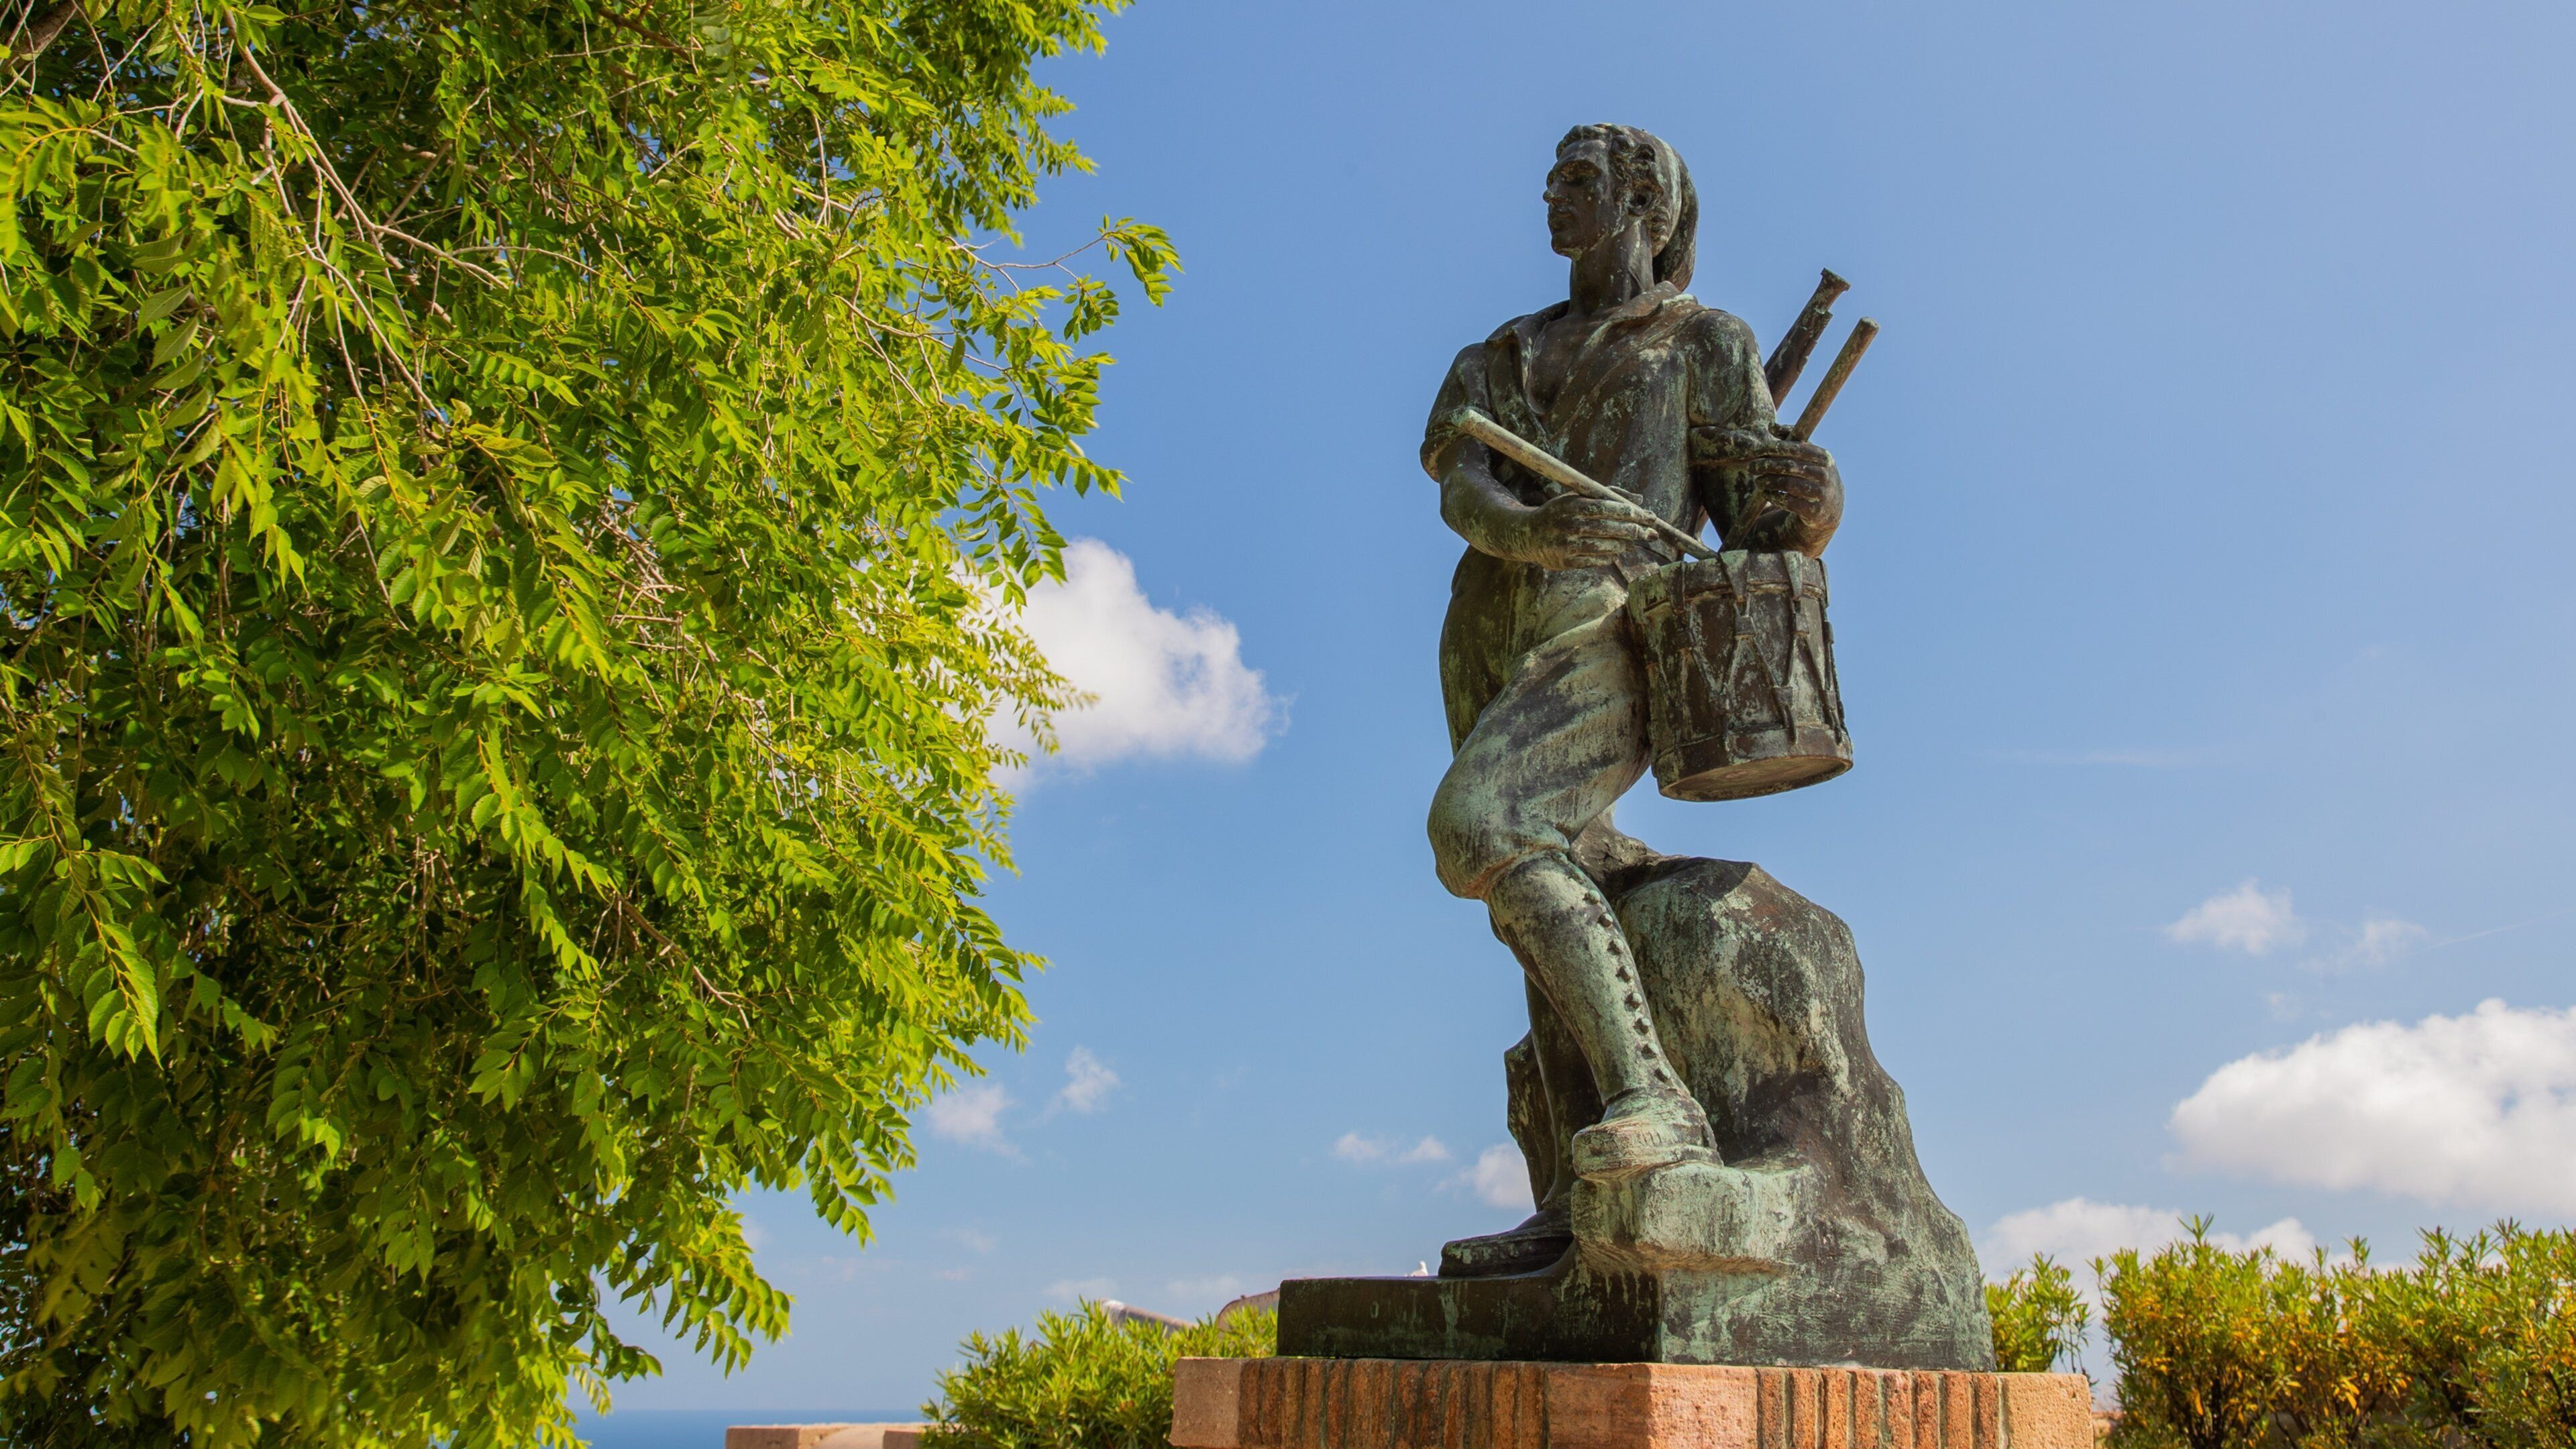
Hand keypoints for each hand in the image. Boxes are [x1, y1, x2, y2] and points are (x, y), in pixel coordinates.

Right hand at [1500, 492, 1666, 569]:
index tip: (1649, 516)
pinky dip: (1609, 556)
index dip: (1631, 512)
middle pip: (1609, 528)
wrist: (1528, 535)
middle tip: (1651, 533)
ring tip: (1632, 544)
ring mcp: (1566, 545)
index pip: (1607, 507)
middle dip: (1634, 531)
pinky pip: (1595, 561)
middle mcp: (1569, 524)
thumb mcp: (1578, 497)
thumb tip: (1639, 500)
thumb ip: (1608, 495)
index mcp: (1572, 504)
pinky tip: (1615, 552)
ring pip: (1605, 547)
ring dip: (1623, 546)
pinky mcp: (1565, 563)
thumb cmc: (1560, 512)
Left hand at [1697, 425, 1842, 554]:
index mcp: (1823, 457)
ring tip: (1757, 481)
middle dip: (1768, 465)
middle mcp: (1825, 474)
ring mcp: (1821, 493)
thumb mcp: (1808, 457)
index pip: (1798, 448)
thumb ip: (1791, 440)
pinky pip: (1789, 502)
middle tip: (1751, 466)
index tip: (1759, 450)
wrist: (1832, 506)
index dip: (1777, 448)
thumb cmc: (1813, 474)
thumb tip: (1771, 426)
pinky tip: (1766, 493)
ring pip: (1788, 484)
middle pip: (1791, 466)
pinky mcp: (1814, 511)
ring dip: (1769, 482)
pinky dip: (1774, 496)